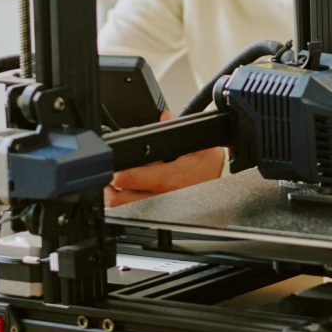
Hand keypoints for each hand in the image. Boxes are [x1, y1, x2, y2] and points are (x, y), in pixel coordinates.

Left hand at [104, 112, 225, 206]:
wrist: (224, 194)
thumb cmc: (211, 170)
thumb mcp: (202, 146)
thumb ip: (181, 128)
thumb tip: (165, 116)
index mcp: (168, 178)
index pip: (126, 177)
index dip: (114, 169)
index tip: (111, 163)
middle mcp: (160, 197)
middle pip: (116, 199)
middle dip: (107, 186)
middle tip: (107, 174)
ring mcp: (156, 209)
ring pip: (120, 209)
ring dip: (112, 197)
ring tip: (113, 185)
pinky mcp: (156, 215)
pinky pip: (130, 214)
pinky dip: (122, 205)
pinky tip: (125, 195)